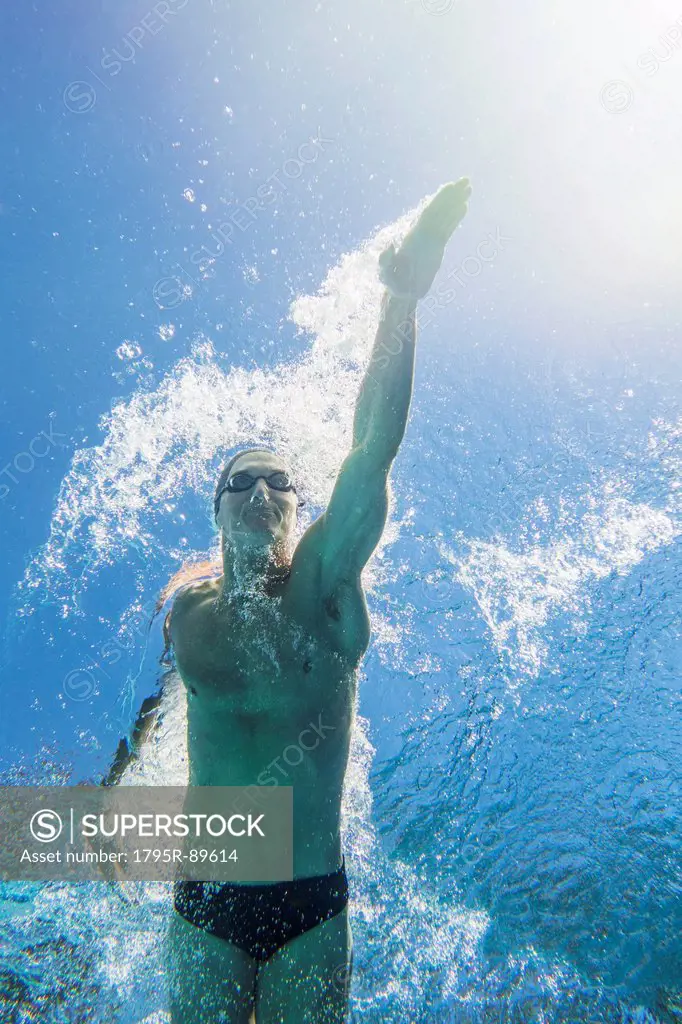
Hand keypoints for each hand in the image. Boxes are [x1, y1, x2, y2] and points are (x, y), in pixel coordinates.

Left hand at [378, 178, 471, 299]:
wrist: (401, 293)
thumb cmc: (392, 284)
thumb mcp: (385, 274)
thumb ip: (385, 261)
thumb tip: (390, 245)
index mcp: (413, 236)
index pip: (428, 214)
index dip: (440, 200)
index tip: (451, 187)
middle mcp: (421, 234)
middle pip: (438, 210)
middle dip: (451, 195)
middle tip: (466, 180)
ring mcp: (429, 240)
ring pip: (444, 216)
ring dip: (455, 202)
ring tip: (468, 188)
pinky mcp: (435, 247)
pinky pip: (447, 228)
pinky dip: (455, 218)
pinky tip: (463, 207)